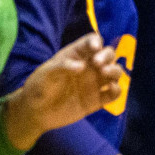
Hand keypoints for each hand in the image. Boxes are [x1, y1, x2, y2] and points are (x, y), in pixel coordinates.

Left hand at [7, 33, 124, 150]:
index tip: (95, 48)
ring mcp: (95, 83)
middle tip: (98, 64)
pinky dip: (117, 90)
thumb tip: (82, 66)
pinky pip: (113, 93)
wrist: (36, 112)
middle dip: (107, 56)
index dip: (96, 42)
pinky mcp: (98, 100)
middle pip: (108, 55)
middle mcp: (89, 67)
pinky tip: (111, 89)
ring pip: (114, 72)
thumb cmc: (39, 87)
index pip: (91, 42)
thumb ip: (62, 67)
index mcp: (76, 55)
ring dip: (115, 70)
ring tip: (105, 74)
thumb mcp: (46, 74)